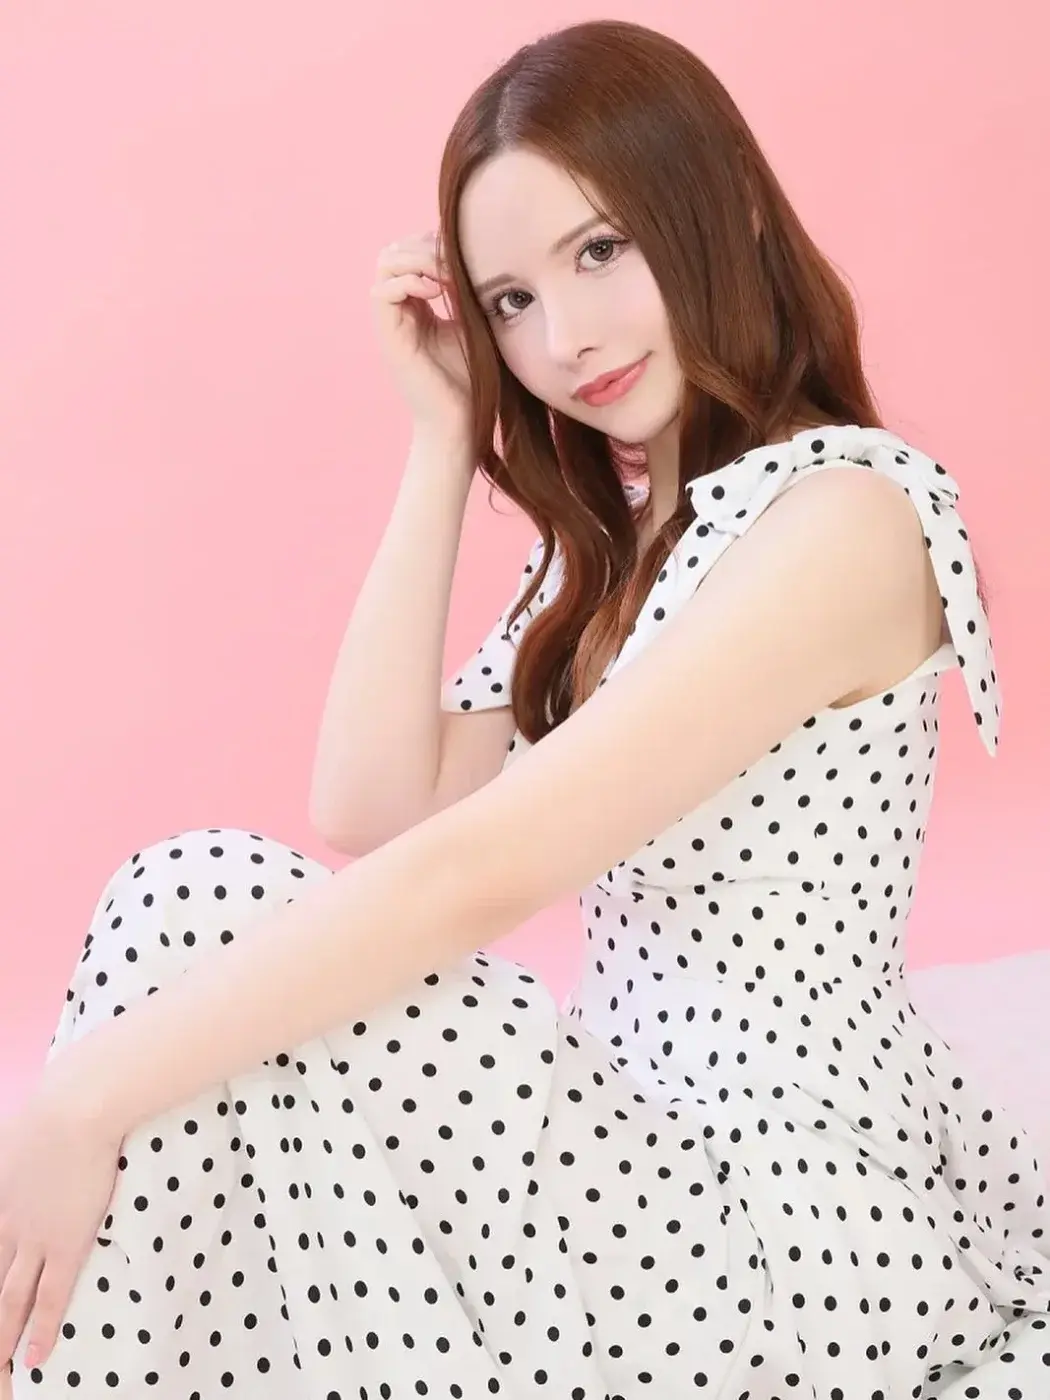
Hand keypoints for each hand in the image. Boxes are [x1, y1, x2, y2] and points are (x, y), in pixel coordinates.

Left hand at [0, 1088, 122, 1374]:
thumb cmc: (54, 1108)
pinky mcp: (65, 1242)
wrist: (76, 1108)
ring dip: (0, 1340)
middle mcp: (3, 1224)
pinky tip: (35, 1358)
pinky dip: (40, 1328)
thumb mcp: (12, 1134)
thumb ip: (10, 1155)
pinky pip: (48, 1296)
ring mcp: (32, 1237)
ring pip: (6, 1301)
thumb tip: (10, 1152)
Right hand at [370, 230, 473, 437]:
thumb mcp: (475, 325)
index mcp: (418, 305)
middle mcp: (401, 310)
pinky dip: (406, 283)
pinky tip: (435, 294)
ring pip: (385, 265)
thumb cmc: (473, 380)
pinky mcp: (388, 336)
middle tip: (453, 261)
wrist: (459, 421)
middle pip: (394, 251)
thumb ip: (470, 293)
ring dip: (416, 260)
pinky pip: (381, 292)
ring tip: (445, 276)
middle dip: (423, 246)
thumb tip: (484, 257)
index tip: (464, 255)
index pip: (412, 252)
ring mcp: (392, 322)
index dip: (433, 243)